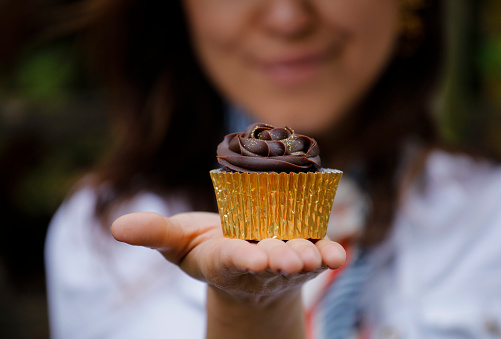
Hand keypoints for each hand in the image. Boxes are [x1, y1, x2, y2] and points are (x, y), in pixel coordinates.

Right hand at [111, 212, 345, 300]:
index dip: (241, 258)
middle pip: (269, 262)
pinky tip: (337, 254)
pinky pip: (320, 254)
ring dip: (306, 258)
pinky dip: (329, 255)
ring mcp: (283, 259)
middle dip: (279, 259)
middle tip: (288, 258)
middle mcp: (257, 263)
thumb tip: (117, 226)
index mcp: (224, 260)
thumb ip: (154, 234)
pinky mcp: (305, 252)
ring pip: (297, 259)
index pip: (231, 260)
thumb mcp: (178, 241)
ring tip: (312, 255)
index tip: (251, 258)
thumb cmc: (209, 248)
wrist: (244, 260)